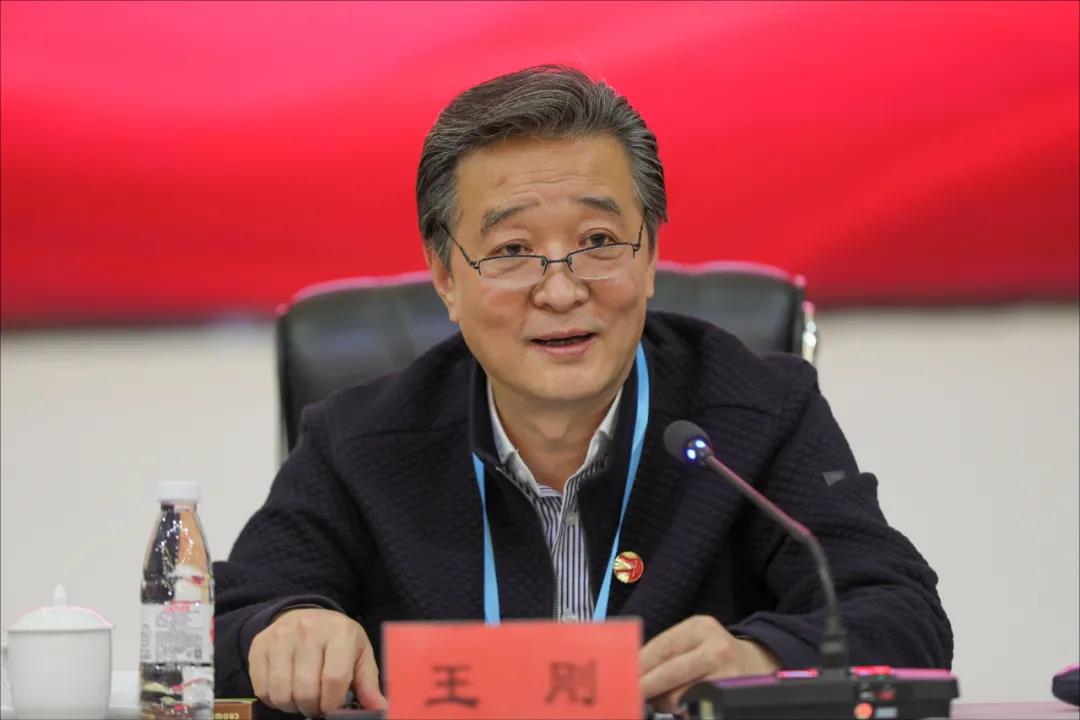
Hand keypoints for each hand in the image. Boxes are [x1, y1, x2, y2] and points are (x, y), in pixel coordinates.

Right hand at [249, 608, 386, 717]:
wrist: (305, 616)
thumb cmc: (337, 640)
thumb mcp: (359, 654)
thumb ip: (367, 683)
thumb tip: (379, 709)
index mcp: (339, 632)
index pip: (335, 679)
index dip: (333, 704)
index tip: (333, 708)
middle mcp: (308, 630)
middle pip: (306, 690)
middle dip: (312, 708)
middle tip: (317, 705)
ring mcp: (281, 637)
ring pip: (282, 693)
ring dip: (292, 706)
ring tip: (302, 698)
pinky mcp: (259, 646)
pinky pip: (262, 689)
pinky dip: (274, 699)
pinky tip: (286, 690)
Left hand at [639, 615, 780, 712]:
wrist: (761, 665)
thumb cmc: (717, 654)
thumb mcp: (695, 640)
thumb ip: (666, 651)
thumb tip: (630, 670)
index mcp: (700, 627)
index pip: (660, 647)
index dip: (638, 665)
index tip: (620, 676)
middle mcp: (715, 648)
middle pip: (668, 672)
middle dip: (644, 686)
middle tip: (629, 694)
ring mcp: (726, 674)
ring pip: (679, 695)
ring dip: (664, 702)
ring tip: (663, 700)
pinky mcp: (730, 697)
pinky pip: (693, 707)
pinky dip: (681, 709)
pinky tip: (681, 706)